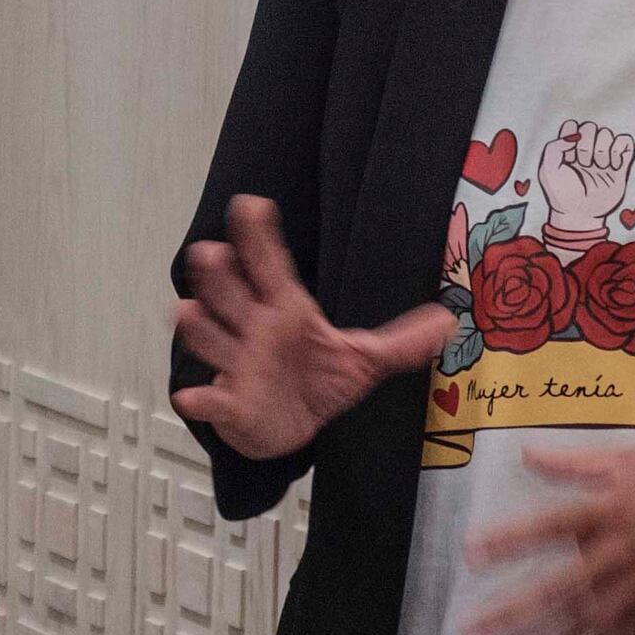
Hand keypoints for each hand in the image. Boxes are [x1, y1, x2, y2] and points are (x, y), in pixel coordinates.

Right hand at [173, 196, 455, 464]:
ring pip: (213, 339)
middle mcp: (255, 331)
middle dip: (219, 277)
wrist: (289, 429)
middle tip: (210, 253)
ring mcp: (239, 366)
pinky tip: (192, 396)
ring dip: (199, 327)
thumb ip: (402, 342)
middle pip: (232, 296)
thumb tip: (449, 321)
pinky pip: (213, 400)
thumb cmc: (316, 381)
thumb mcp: (364, 361)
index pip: (271, 267)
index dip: (260, 237)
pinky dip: (203, 399)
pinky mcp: (232, 404)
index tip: (251, 206)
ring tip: (185, 311)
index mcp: (285, 311)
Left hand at [458, 444, 634, 634]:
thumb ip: (575, 463)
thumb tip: (527, 454)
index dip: (509, 540)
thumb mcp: (632, 458)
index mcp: (608, 512)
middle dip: (510, 615)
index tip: (471, 555)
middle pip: (556, 591)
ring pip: (580, 629)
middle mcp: (617, 557)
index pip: (548, 527)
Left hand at [536, 120, 634, 241]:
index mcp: (569, 148)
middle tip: (583, 164)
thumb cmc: (562, 194)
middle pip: (590, 126)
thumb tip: (574, 136)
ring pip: (608, 133)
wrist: (580, 214)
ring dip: (602, 150)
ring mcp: (604, 156)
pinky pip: (625, 141)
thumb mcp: (547, 171)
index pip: (572, 125)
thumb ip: (553, 147)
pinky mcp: (620, 164)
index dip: (570, 137)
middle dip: (586, 145)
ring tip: (598, 168)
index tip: (568, 156)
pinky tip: (613, 165)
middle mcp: (587, 148)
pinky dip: (619, 150)